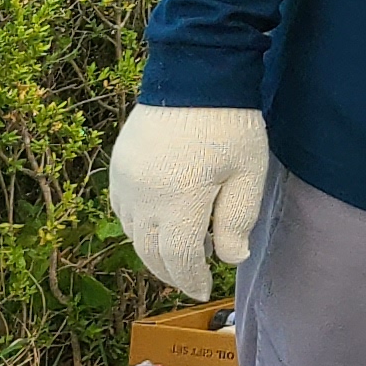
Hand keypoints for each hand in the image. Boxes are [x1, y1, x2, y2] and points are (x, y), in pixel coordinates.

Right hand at [110, 104, 269, 300]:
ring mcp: (124, 181)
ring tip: (182, 253)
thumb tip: (229, 258)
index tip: (203, 290)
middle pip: (150, 251)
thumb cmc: (230, 124)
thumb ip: (236, 220)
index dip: (190, 279)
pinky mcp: (117, 167)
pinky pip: (121, 211)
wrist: (195, 75)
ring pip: (133, 234)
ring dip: (154, 251)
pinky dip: (139, 228)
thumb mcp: (247, 173)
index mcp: (178, 199)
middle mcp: (142, 195)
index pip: (178, 256)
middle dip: (171, 272)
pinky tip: (161, 225)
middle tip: (191, 280)